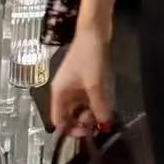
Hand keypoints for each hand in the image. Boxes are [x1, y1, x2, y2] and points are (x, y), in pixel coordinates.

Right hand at [49, 24, 113, 138]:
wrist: (94, 30)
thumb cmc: (89, 56)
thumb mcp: (94, 84)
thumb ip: (99, 106)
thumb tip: (104, 125)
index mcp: (59, 93)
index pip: (58, 121)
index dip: (70, 130)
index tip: (87, 132)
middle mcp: (64, 91)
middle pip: (69, 115)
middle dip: (83, 122)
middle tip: (98, 121)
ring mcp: (74, 84)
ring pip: (80, 107)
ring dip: (90, 112)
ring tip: (104, 113)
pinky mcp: (84, 78)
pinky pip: (87, 97)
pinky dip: (94, 102)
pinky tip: (105, 102)